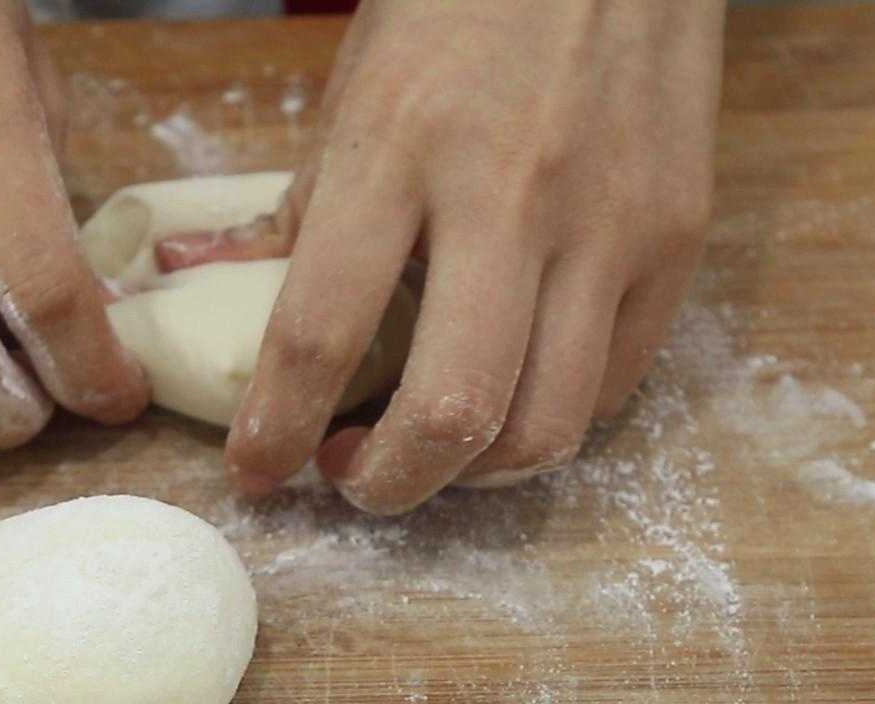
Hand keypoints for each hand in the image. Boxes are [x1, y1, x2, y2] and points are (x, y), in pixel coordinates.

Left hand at [214, 0, 725, 512]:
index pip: (321, 332)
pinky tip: (507, 395)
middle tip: (352, 476)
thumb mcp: (354, 93)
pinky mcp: (678, 237)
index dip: (276, 429)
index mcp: (398, 150)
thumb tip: (196, 275)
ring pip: (546, 425)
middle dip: (388, 483)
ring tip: (428, 452)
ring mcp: (607, 224)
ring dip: (472, 474)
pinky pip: (613, 385)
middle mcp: (508, 197)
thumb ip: (291, 208)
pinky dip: (549, 418)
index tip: (256, 472)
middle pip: (453, 411)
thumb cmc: (463, 7)